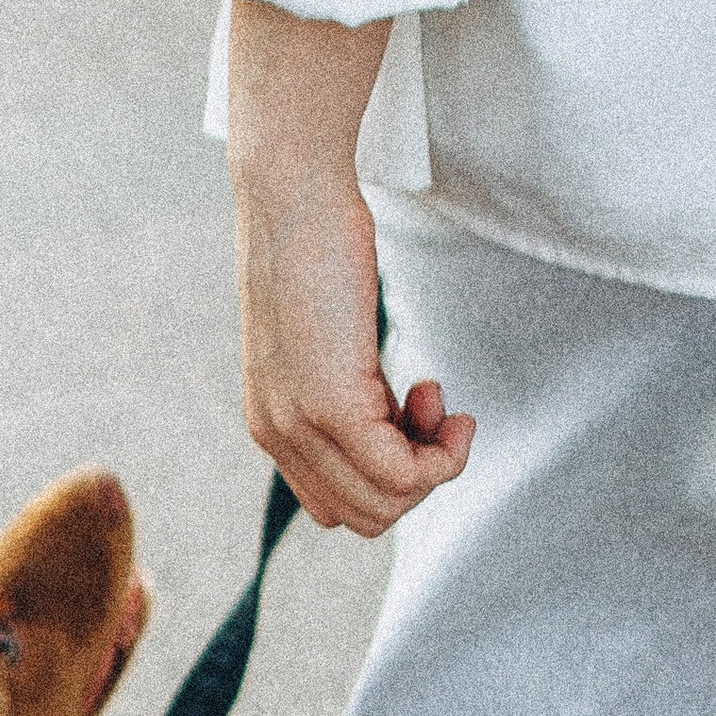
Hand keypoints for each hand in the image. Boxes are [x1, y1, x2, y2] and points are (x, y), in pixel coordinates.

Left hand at [225, 0, 474, 535]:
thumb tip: (392, 415)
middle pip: (365, 517)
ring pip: (386, 505)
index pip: (338, 508)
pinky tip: (443, 399)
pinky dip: (440, 454)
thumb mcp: (328, 337)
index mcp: (272, 425)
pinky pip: (400, 475)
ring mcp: (301, 426)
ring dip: (434, 465)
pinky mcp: (331, 407)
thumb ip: (345, 385)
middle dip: (418, 478)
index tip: (412, 411)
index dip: (390, 478)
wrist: (294, 197)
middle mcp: (277, 435)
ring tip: (437, 398)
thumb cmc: (317, 249)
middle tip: (433, 407)